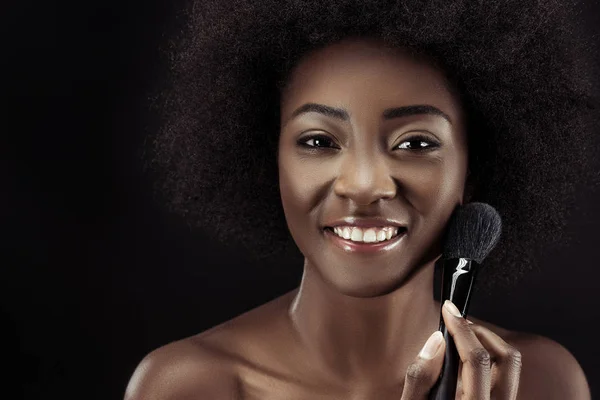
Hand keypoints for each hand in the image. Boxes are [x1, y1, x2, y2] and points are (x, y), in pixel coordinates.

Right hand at [400, 300, 521, 398]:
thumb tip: (437, 340)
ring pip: (511, 366)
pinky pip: (505, 376)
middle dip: (480, 332)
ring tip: (461, 338)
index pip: (477, 359)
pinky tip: (465, 359)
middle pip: (507, 358)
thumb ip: (420, 376)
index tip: (449, 310)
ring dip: (488, 343)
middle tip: (456, 323)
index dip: (461, 328)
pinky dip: (489, 358)